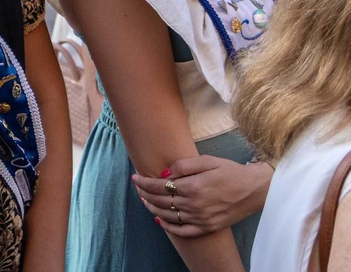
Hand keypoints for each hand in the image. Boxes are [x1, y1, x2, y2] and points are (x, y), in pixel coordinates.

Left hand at [133, 157, 272, 236]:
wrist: (255, 189)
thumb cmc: (230, 171)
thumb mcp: (207, 160)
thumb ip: (183, 165)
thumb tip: (163, 174)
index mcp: (193, 187)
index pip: (159, 187)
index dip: (144, 182)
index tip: (135, 177)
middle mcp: (195, 205)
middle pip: (161, 202)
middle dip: (145, 194)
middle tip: (137, 187)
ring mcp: (202, 219)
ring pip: (168, 216)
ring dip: (152, 209)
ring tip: (144, 200)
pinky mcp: (208, 227)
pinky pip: (184, 231)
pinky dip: (169, 227)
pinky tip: (160, 221)